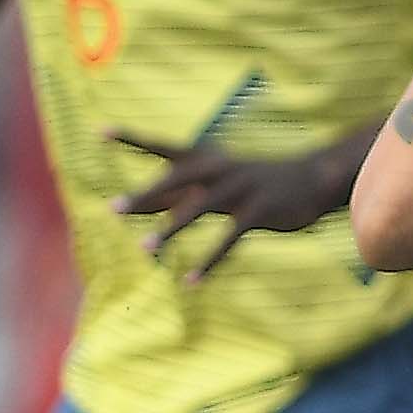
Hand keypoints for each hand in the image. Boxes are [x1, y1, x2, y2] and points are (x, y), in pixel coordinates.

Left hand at [110, 132, 359, 277]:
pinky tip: (190, 281)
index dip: (132, 138)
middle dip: (146, 194)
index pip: (163, 146)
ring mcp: (240, 188)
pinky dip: (208, 261)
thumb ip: (178, 193)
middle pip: (176, 178)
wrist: (311, 180)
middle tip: (115, 208)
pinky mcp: (258, 211)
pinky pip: (228, 238)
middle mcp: (220, 169)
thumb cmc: (255, 182)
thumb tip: (139, 206)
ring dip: (171, 229)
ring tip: (145, 248)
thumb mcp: (216, 182)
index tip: (100, 131)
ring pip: (198, 208)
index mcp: (208, 159)